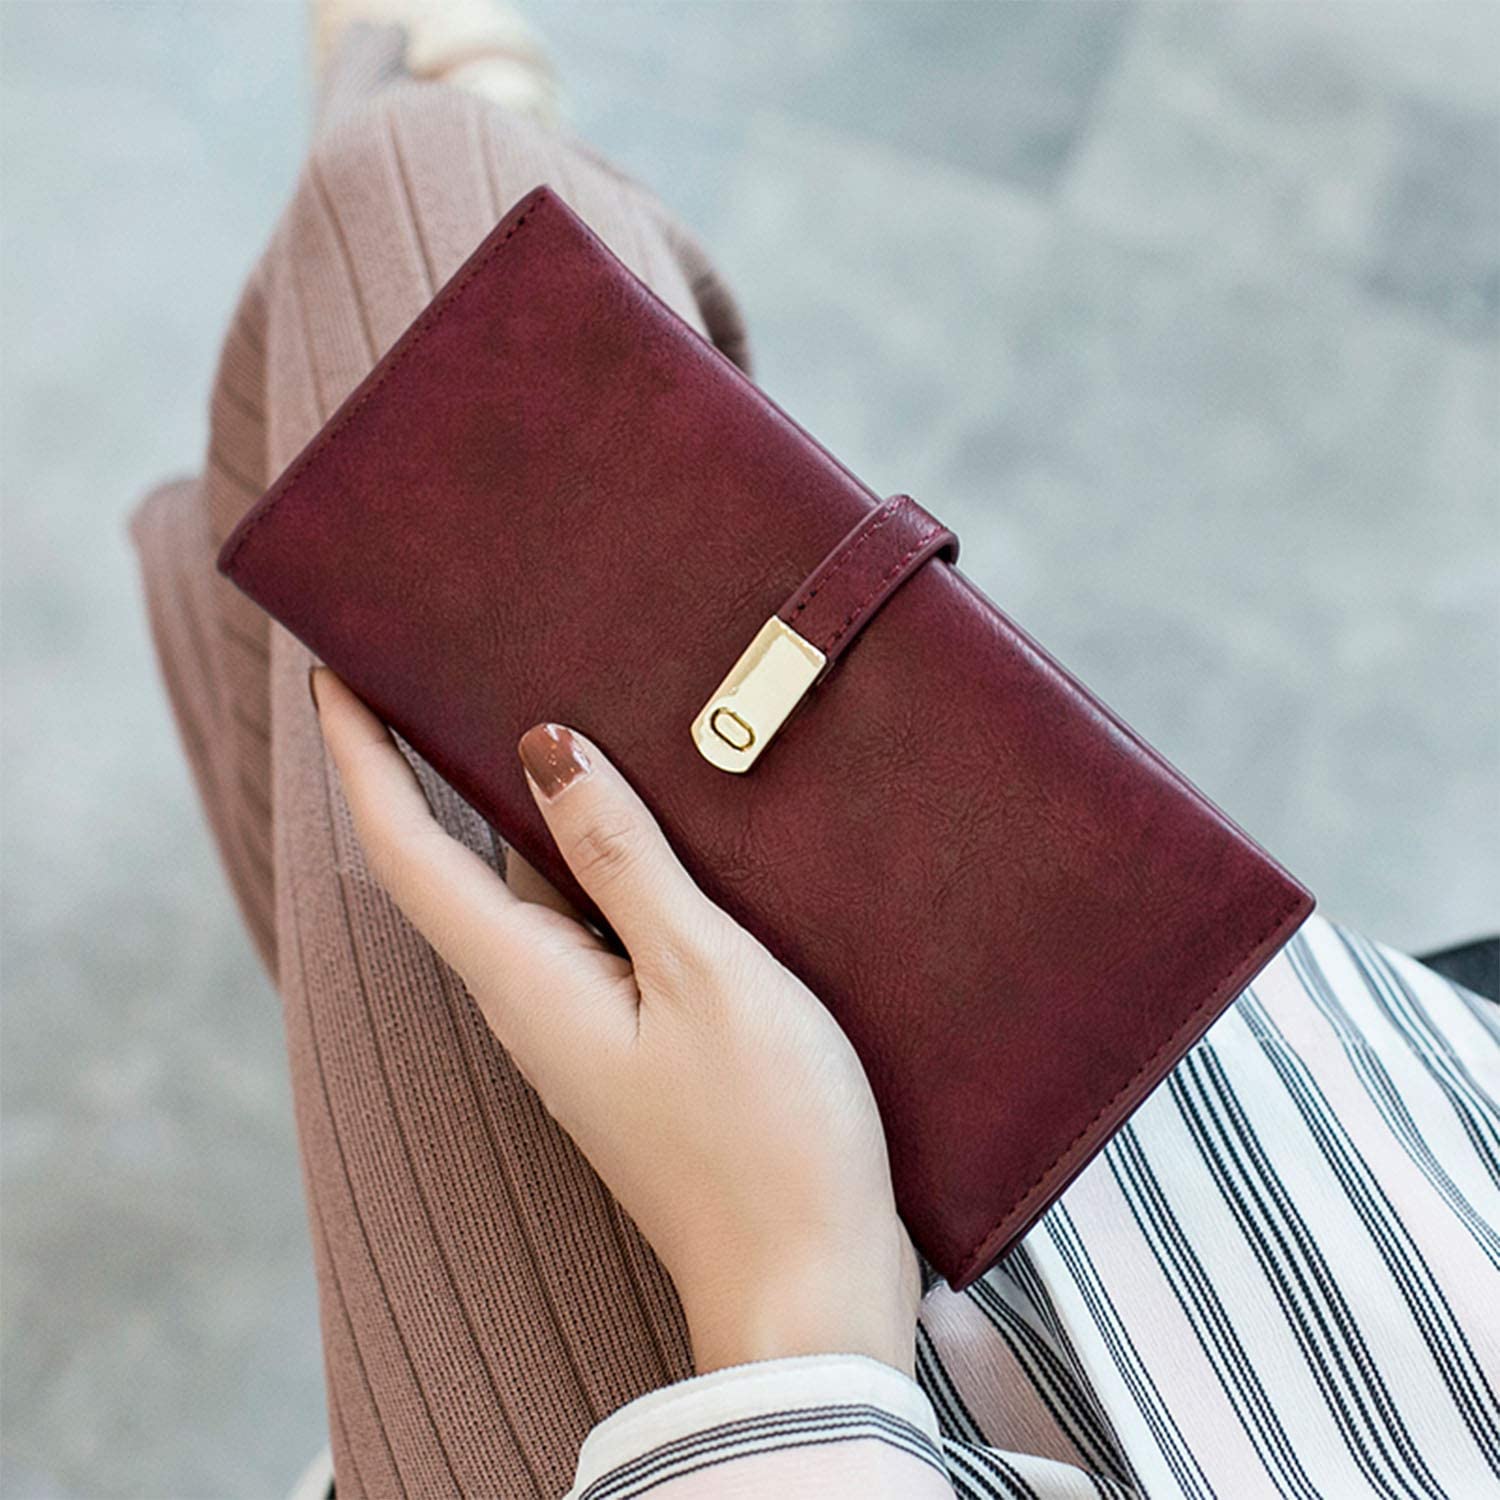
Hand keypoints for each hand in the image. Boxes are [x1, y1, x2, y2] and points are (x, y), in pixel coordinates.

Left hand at [310, 668, 921, 1376]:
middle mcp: (534, 1005)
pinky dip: (590, 865)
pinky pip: (587, 931)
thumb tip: (546, 749)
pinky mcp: (633, 1044)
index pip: (407, 852)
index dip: (362, 759)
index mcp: (529, 983)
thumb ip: (622, 861)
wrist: (806, 1287)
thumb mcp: (705, 974)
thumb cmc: (769, 1140)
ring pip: (528, 897)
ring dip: (520, 814)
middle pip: (454, 867)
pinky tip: (641, 832)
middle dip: (428, 769)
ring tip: (554, 721)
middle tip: (437, 672)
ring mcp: (582, 1029)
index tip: (332, 677)